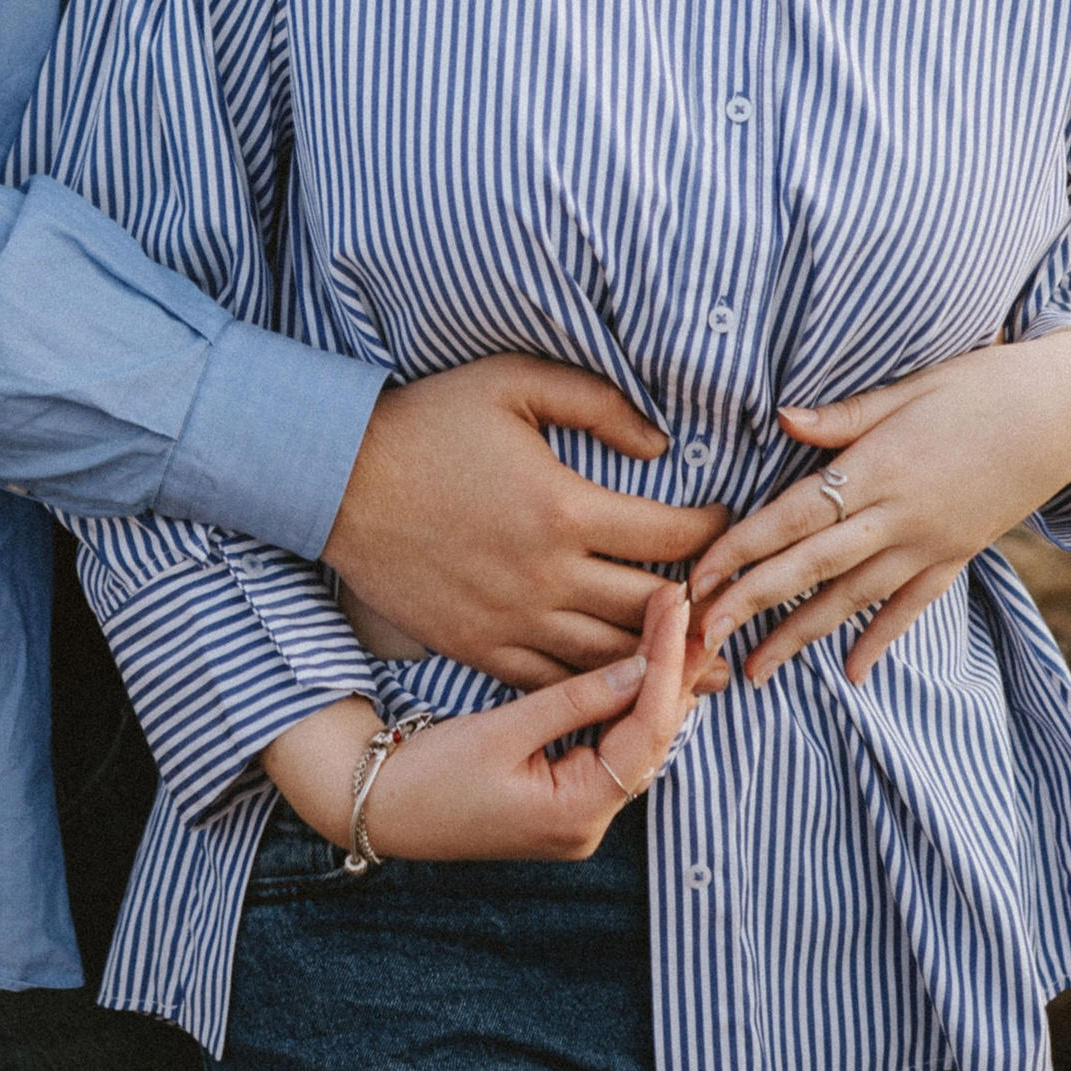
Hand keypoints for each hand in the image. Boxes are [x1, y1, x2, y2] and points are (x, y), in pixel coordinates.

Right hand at [265, 578, 707, 861]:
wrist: (376, 807)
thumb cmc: (428, 775)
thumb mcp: (501, 731)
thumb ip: (575, 698)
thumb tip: (641, 661)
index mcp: (575, 813)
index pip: (646, 731)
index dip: (667, 663)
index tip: (676, 605)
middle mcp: (588, 823)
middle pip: (654, 739)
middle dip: (675, 671)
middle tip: (693, 605)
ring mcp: (578, 814)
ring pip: (638, 741)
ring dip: (656, 683)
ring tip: (677, 622)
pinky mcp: (564, 797)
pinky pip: (613, 744)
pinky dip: (627, 701)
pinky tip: (642, 659)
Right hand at [322, 356, 727, 690]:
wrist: (336, 480)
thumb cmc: (428, 421)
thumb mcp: (514, 383)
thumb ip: (597, 404)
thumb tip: (659, 445)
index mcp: (563, 508)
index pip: (671, 537)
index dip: (713, 532)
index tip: (725, 523)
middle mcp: (544, 575)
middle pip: (652, 610)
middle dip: (703, 609)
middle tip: (734, 603)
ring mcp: (510, 620)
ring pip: (609, 659)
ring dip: (661, 662)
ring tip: (701, 660)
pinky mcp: (477, 647)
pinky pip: (552, 682)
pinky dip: (595, 687)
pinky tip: (622, 683)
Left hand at [689, 328, 1070, 688]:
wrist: (1069, 411)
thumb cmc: (985, 384)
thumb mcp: (912, 387)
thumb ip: (845, 416)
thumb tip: (781, 419)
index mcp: (880, 466)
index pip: (794, 516)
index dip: (742, 549)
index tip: (697, 577)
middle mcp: (900, 514)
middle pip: (811, 566)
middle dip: (752, 604)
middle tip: (703, 638)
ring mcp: (931, 542)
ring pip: (853, 598)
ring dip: (801, 635)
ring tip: (757, 670)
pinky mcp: (958, 555)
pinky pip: (912, 605)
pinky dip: (880, 639)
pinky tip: (852, 672)